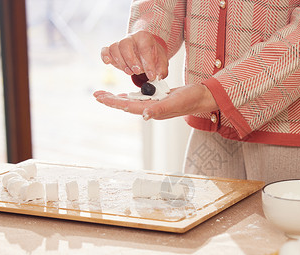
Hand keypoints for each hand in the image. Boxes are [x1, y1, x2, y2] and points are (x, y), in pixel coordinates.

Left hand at [94, 84, 218, 119]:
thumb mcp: (176, 102)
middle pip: (127, 105)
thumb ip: (160, 109)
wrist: (202, 97)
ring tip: (105, 95)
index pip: (128, 107)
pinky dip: (130, 96)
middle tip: (96, 94)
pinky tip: (125, 94)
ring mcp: (155, 105)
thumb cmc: (191, 99)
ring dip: (118, 99)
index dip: (114, 103)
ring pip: (132, 102)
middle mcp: (152, 109)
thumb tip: (145, 115)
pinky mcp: (158, 100)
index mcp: (153, 110)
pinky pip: (140, 99)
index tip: (101, 98)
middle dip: (111, 100)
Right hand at [101, 31, 167, 80]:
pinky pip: (105, 50)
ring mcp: (120, 43)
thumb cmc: (153, 56)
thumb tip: (157, 78)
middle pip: (125, 45)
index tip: (151, 76)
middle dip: (131, 60)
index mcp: (145, 38)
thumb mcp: (162, 62)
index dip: (148, 63)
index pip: (144, 48)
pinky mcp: (113, 50)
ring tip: (129, 72)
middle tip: (137, 72)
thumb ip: (161, 70)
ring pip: (114, 48)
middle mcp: (131, 38)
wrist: (146, 51)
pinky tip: (108, 62)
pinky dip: (105, 56)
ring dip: (120, 62)